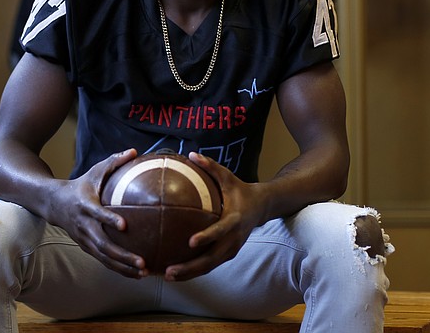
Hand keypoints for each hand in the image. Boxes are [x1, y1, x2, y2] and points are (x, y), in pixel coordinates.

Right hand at [46, 148, 148, 278]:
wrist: (53, 203)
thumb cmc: (80, 185)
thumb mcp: (94, 171)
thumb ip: (113, 162)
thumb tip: (133, 151)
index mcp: (86, 206)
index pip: (98, 214)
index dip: (110, 219)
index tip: (125, 226)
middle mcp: (84, 226)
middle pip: (103, 244)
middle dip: (122, 255)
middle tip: (142, 261)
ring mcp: (84, 239)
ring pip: (104, 257)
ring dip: (123, 267)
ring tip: (144, 272)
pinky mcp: (86, 247)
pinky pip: (103, 261)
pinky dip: (119, 269)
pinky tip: (136, 274)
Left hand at [162, 152, 266, 281]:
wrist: (262, 207)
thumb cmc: (240, 189)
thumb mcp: (227, 176)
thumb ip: (210, 166)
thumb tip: (191, 154)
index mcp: (234, 220)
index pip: (220, 231)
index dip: (207, 237)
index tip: (190, 242)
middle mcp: (234, 239)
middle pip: (211, 259)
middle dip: (190, 267)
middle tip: (169, 270)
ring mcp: (231, 249)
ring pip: (209, 266)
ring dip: (189, 274)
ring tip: (167, 276)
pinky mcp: (228, 254)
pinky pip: (209, 265)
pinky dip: (193, 271)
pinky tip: (174, 272)